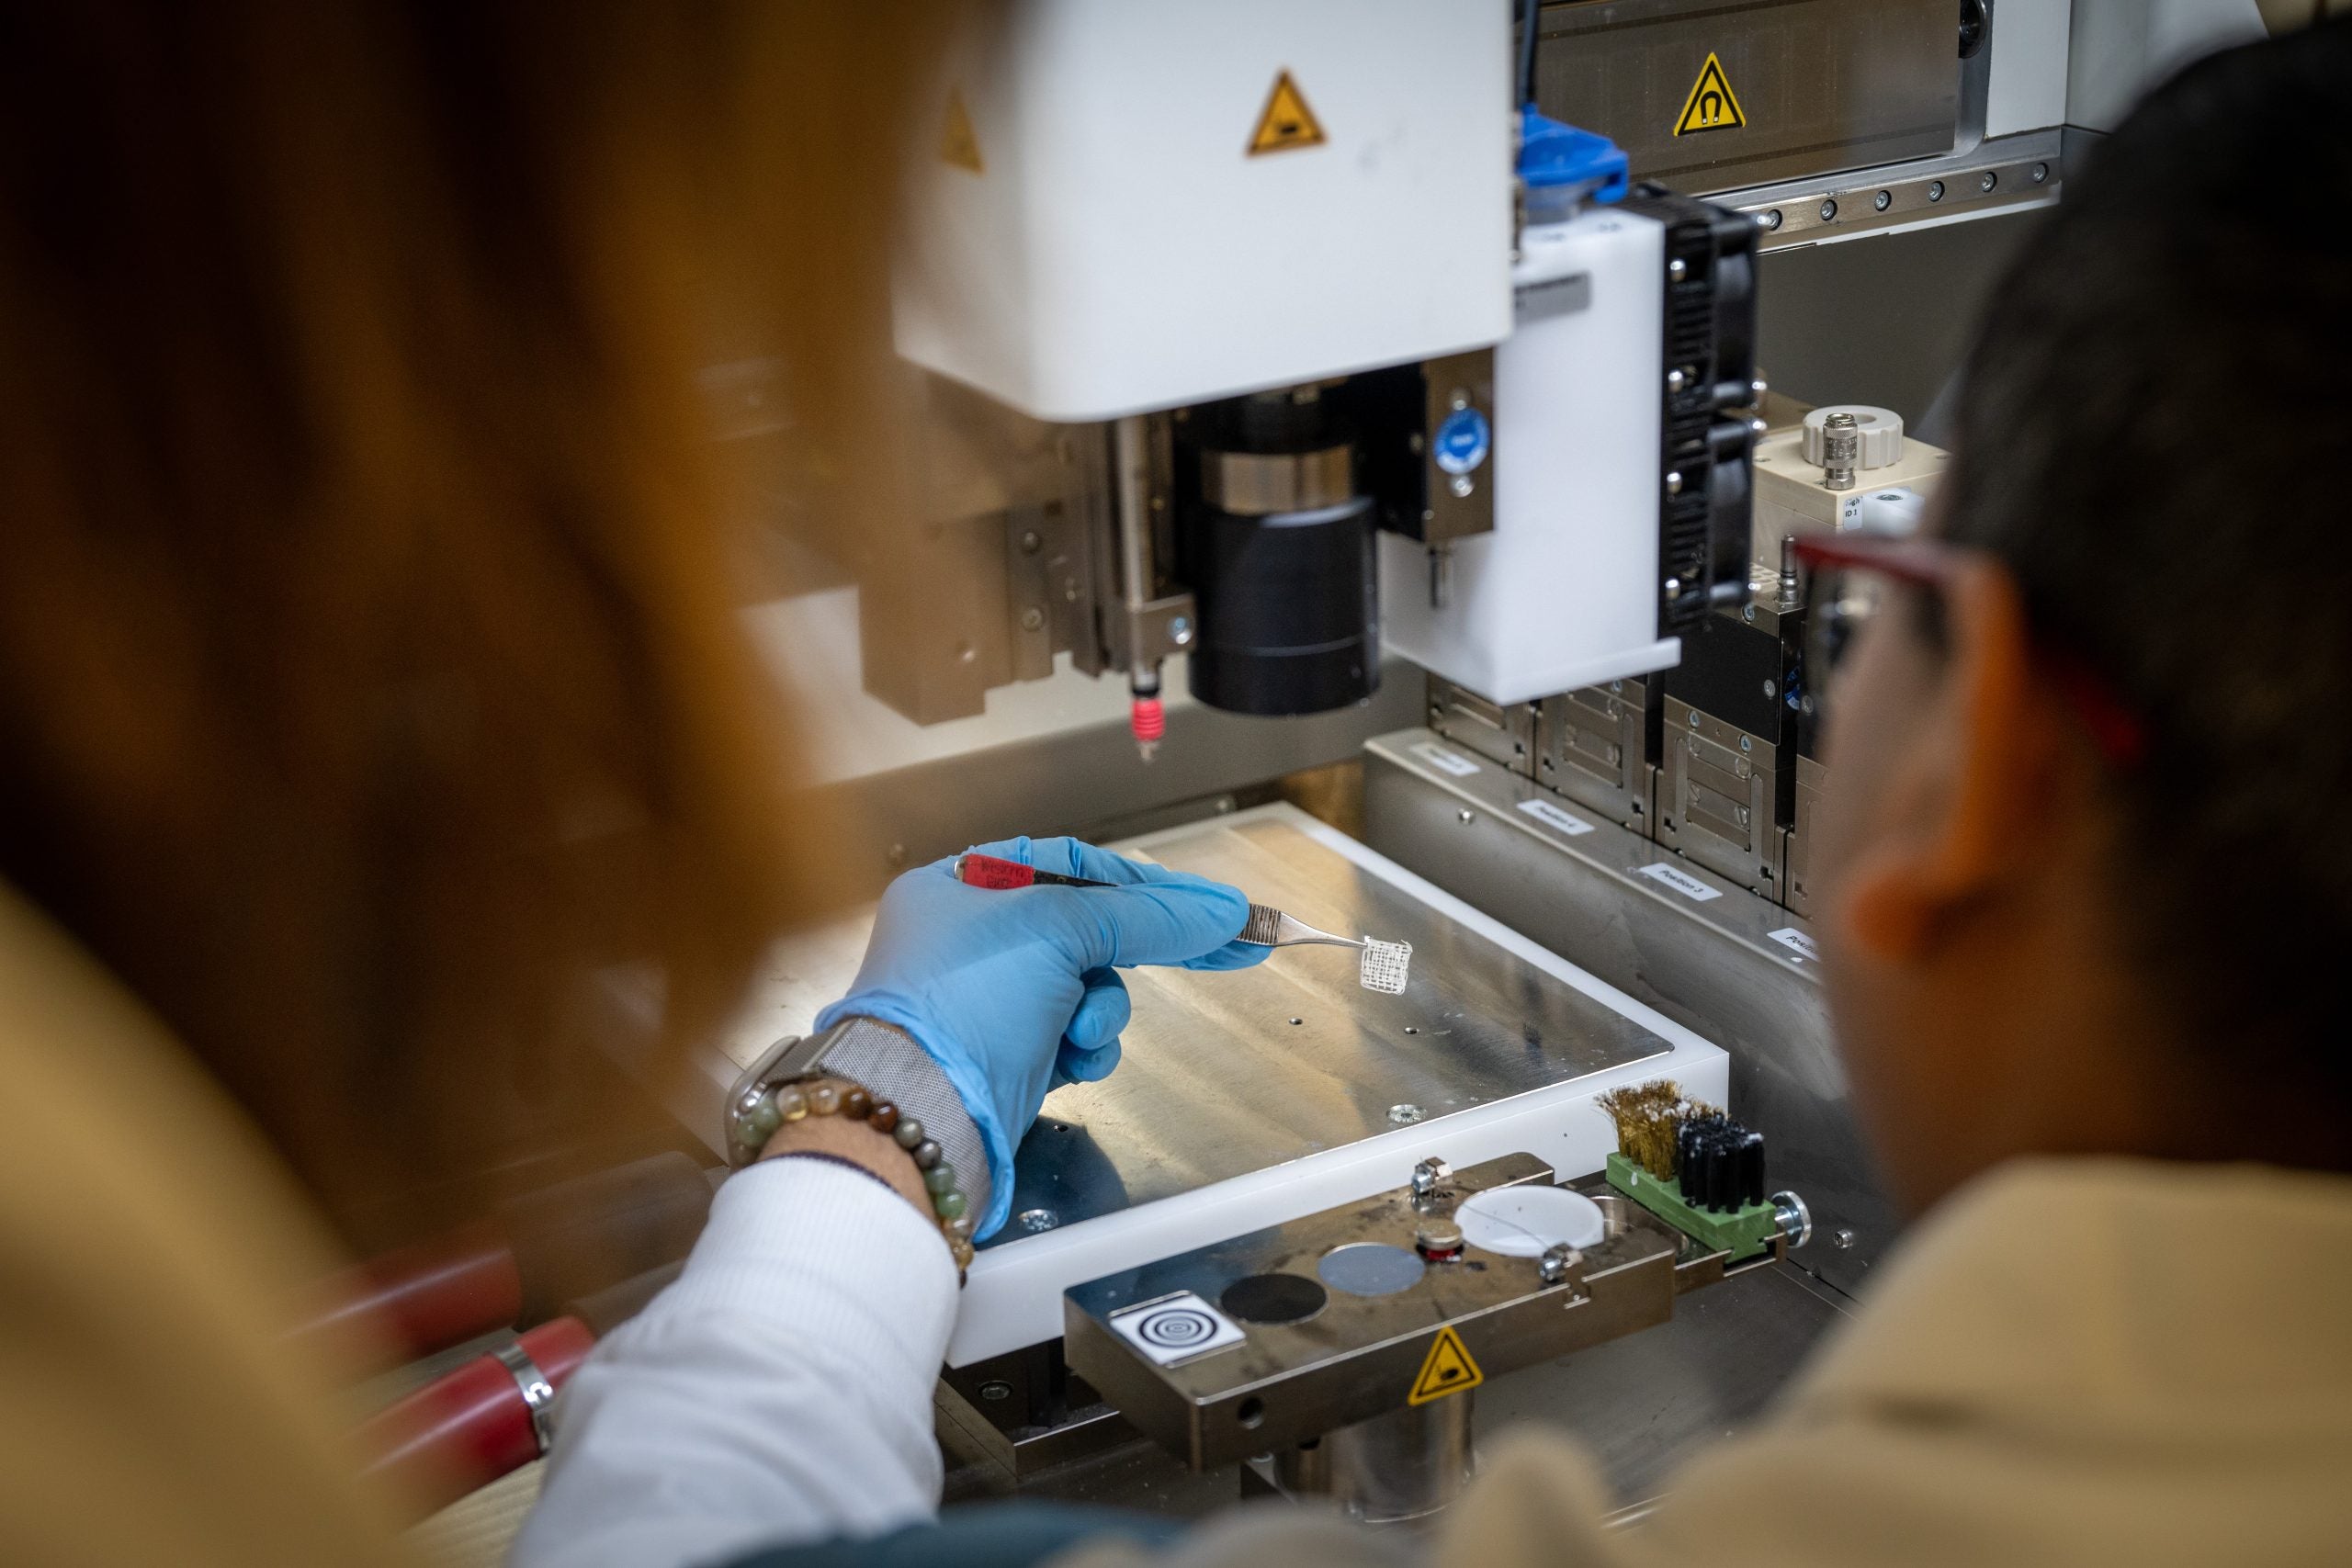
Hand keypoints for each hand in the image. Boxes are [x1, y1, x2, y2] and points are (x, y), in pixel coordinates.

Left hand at [814, 836, 1261, 1237]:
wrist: (919, 1116)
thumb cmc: (967, 1002)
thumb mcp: (1058, 932)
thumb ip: (1145, 917)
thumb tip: (1224, 911)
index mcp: (963, 886)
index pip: (1076, 869)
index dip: (1148, 886)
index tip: (1213, 907)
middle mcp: (971, 940)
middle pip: (1089, 931)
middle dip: (1139, 950)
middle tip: (1233, 953)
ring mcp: (990, 1003)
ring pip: (1089, 990)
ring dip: (1103, 1009)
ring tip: (1083, 1028)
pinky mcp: (1008, 1059)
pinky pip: (1074, 1039)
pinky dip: (1084, 1048)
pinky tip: (1073, 1059)